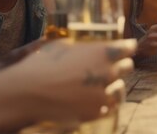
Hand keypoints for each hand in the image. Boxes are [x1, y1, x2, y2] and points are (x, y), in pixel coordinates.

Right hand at [0, 38, 136, 132]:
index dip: (127, 47)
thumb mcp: (62, 45)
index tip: (126, 47)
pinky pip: (108, 107)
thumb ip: (80, 45)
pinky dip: (103, 103)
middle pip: (128, 67)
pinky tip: (95, 99)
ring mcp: (103, 94)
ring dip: (114, 85)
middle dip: (121, 65)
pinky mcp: (96, 112)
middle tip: (113, 65)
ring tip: (104, 84)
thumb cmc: (41, 64)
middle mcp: (109, 73)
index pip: (129, 47)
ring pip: (120, 89)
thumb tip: (82, 44)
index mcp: (104, 52)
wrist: (27, 93)